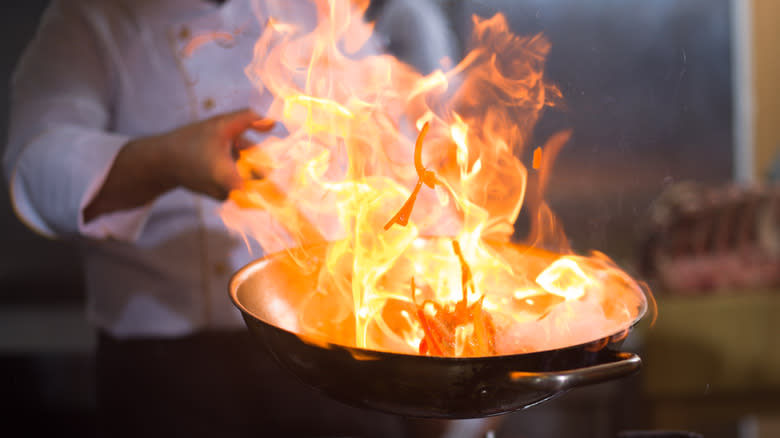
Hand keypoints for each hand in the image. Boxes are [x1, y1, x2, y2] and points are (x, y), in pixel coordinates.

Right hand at [84, 109, 273, 222]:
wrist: (163, 161)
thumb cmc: (191, 141)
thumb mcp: (221, 124)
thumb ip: (249, 119)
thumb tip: (273, 123)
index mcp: (232, 180)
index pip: (267, 193)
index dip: (279, 190)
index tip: (289, 190)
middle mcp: (231, 194)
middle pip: (261, 177)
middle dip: (256, 157)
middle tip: (239, 143)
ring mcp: (227, 197)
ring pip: (250, 176)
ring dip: (245, 159)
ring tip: (227, 145)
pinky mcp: (223, 196)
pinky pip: (240, 180)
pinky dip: (236, 167)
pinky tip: (220, 155)